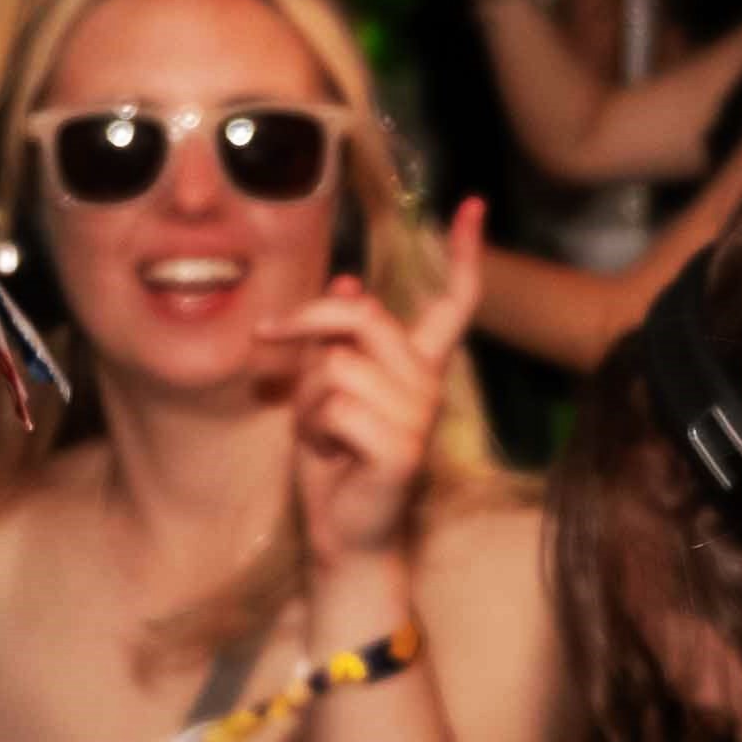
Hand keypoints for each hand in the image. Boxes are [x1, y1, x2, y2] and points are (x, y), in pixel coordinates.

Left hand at [264, 200, 486, 562]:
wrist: (343, 535)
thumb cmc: (335, 462)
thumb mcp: (325, 388)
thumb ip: (338, 342)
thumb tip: (351, 284)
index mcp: (419, 366)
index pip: (455, 303)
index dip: (465, 255)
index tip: (474, 205)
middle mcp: (429, 385)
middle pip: (363, 318)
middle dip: (306, 323)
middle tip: (267, 338)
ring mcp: (420, 417)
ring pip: (336, 367)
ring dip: (305, 398)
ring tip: (319, 432)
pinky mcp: (402, 449)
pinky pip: (334, 408)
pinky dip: (314, 431)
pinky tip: (332, 455)